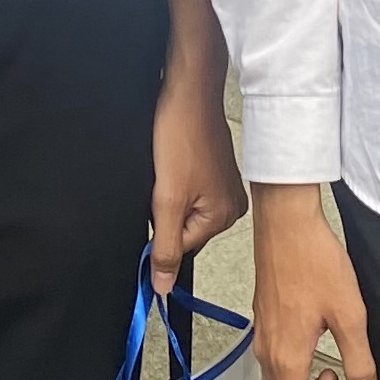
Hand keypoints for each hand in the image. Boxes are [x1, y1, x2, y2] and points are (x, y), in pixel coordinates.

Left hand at [149, 0, 246, 297]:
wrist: (187, 90)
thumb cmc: (180, 138)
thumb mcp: (166, 199)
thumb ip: (165, 247)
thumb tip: (161, 288)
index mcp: (224, 218)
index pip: (181, 247)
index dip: (157, 232)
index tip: (148, 207)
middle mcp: (231, 206)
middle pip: (182, 229)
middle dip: (163, 211)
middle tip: (159, 182)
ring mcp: (224, 186)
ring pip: (182, 208)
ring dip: (166, 195)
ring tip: (166, 168)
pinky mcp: (215, 169)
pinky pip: (187, 190)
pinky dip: (173, 181)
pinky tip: (169, 161)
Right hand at [250, 181, 378, 379]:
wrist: (287, 223)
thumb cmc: (315, 262)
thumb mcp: (350, 315)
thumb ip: (360, 363)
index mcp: (287, 358)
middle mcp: (267, 353)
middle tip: (341, 374)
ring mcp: (262, 336)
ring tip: (331, 351)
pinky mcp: (263, 320)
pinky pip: (275, 358)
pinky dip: (297, 361)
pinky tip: (318, 332)